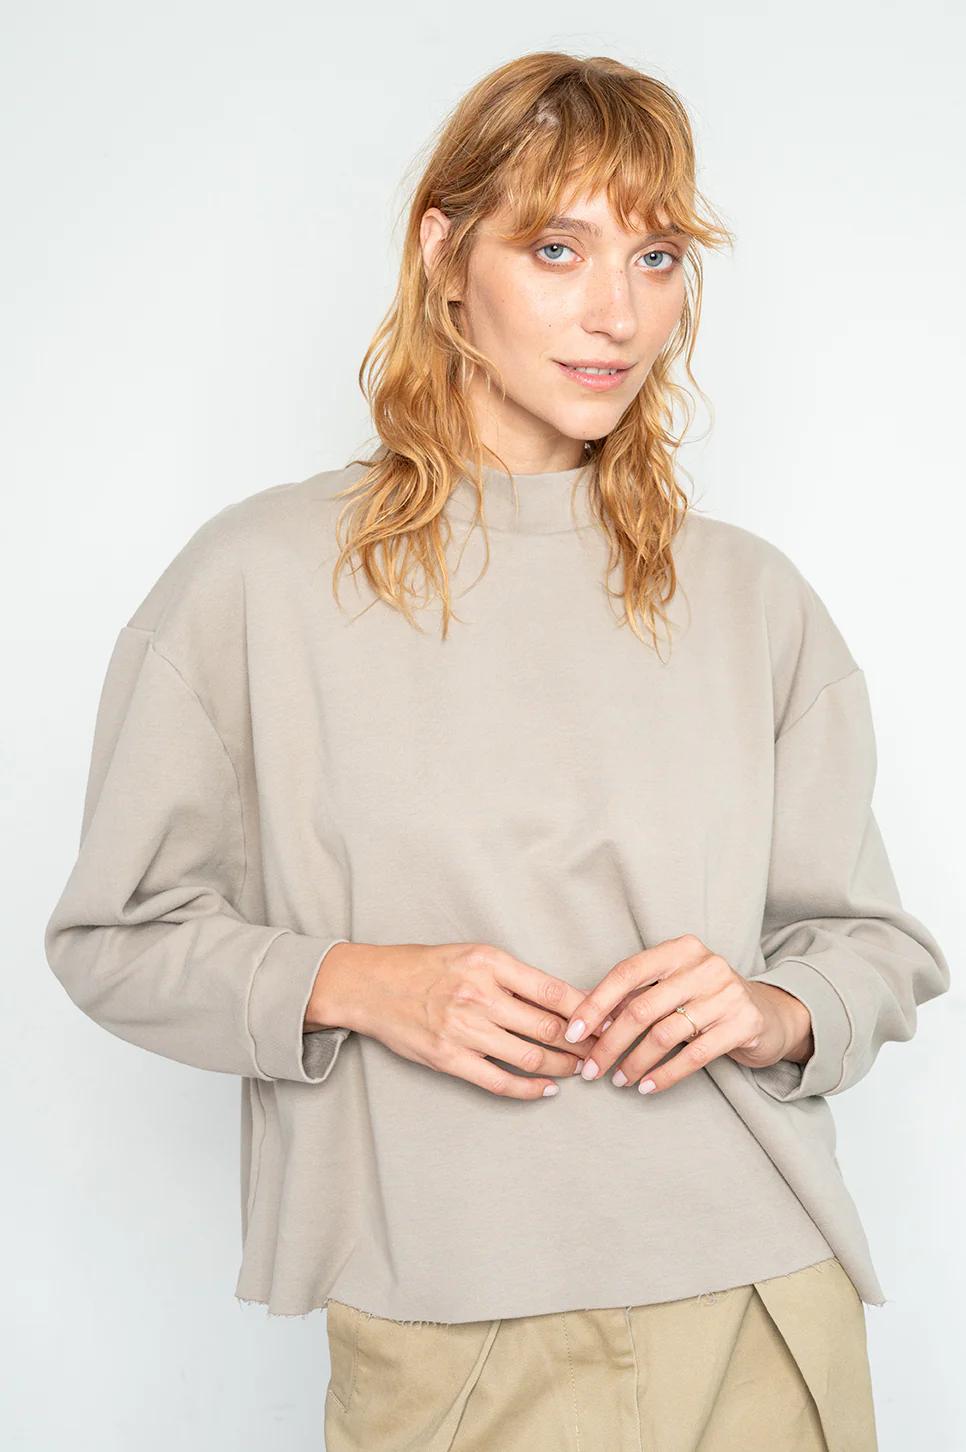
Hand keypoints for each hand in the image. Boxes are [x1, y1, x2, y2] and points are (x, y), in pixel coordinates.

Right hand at [307, 940, 601, 1098]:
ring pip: (530, 1055)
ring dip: (563, 1067)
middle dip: (583, 1043)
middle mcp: (479, 994)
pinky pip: (500, 1080)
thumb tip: (564, 999)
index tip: (608, 1020)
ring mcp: (463, 1029)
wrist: (372, 985)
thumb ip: (514, 976)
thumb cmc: (425, 966)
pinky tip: (546, 1089)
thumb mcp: (473, 955)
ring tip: (581, 1070)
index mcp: (489, 962)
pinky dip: (529, 1089)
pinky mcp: (448, 1058)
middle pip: (548, 1027)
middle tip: (604, 1051)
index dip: (587, 1010)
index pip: (553, 991)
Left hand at [561, 933, 811, 1093]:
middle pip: (642, 1008)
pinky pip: (694, 1055)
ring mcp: (727, 993)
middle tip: (592, 1069)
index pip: (627, 973)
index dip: (596, 1004)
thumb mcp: (674, 987)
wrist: (769, 1014)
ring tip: (618, 1080)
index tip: (574, 1033)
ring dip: (634, 1062)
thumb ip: (636, 996)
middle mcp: (705, 965)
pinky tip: (647, 1086)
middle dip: (610, 1043)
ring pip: (665, 1034)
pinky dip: (665, 1075)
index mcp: (681, 949)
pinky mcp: (744, 1023)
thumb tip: (584, 1020)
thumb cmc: (707, 1001)